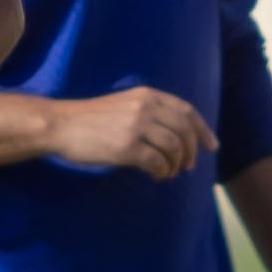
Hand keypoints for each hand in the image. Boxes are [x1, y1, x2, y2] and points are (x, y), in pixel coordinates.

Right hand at [55, 87, 213, 177]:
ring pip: (174, 147)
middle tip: (188, 167)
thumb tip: (174, 138)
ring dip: (176, 165)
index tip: (211, 146)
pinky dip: (162, 172)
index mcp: (146, 95)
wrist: (60, 125)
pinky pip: (157, 162)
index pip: (186, 111)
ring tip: (169, 173)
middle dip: (192, 152)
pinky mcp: (126, 147)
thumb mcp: (123, 105)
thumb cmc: (90, 119)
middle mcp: (144, 107)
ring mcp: (136, 126)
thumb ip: (148, 113)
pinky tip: (157, 176)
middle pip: (185, 130)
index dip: (202, 130)